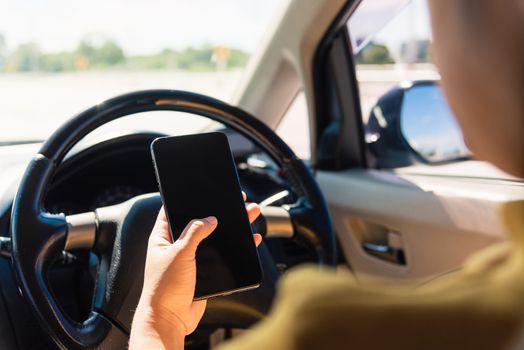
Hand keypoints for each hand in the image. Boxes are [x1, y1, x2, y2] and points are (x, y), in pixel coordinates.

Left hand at [130, 194, 261, 348]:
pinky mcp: (204, 272)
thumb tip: (210, 219)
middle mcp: (177, 246)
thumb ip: (195, 233)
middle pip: (200, 223)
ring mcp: (191, 259)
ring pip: (214, 239)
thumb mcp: (179, 253)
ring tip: (248, 215)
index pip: (173, 212)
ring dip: (231, 228)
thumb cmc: (164, 288)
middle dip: (219, 211)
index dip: (188, 200)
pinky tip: (249, 240)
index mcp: (163, 238)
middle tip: (236, 201)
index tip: (204, 190)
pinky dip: (236, 248)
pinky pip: (221, 256)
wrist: (170, 319)